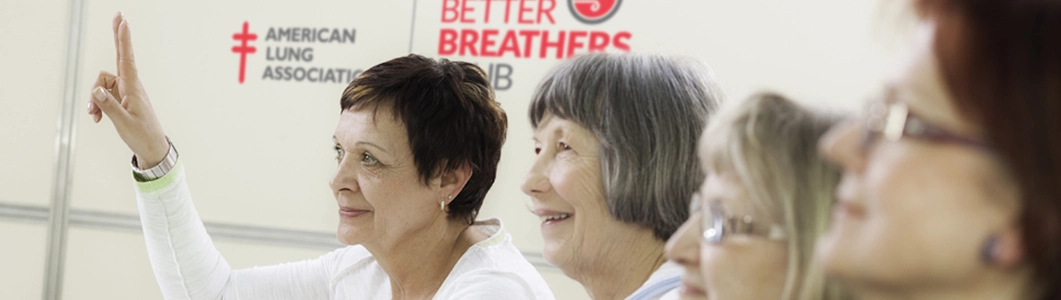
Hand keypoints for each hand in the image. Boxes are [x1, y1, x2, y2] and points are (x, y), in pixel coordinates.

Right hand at [88, 12, 168, 167]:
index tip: (123, 22)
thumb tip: (96, 90)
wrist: (152, 148)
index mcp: (133, 88)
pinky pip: (103, 95)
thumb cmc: (142, 135)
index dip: (123, 40)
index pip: (126, 59)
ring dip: (94, 98)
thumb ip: (108, 106)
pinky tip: (97, 118)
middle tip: (118, 16)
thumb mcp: (123, 122)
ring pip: (102, 84)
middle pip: (120, 58)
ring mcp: (125, 92)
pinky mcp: (121, 100)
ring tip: (95, 115)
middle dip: (117, 38)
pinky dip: (97, 105)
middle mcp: (130, 86)